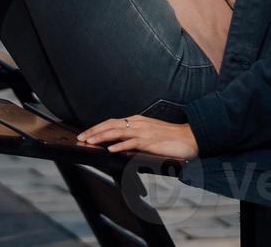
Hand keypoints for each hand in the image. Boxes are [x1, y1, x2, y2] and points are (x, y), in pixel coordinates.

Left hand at [77, 115, 198, 160]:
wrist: (191, 137)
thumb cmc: (171, 137)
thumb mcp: (150, 133)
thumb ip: (135, 136)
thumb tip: (119, 143)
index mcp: (137, 121)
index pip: (112, 122)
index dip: (97, 128)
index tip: (85, 134)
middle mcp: (138, 124)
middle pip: (111, 125)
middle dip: (94, 131)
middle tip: (80, 138)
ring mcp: (144, 132)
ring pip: (117, 132)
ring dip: (101, 137)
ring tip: (89, 142)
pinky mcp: (151, 142)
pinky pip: (132, 143)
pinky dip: (120, 146)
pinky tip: (111, 149)